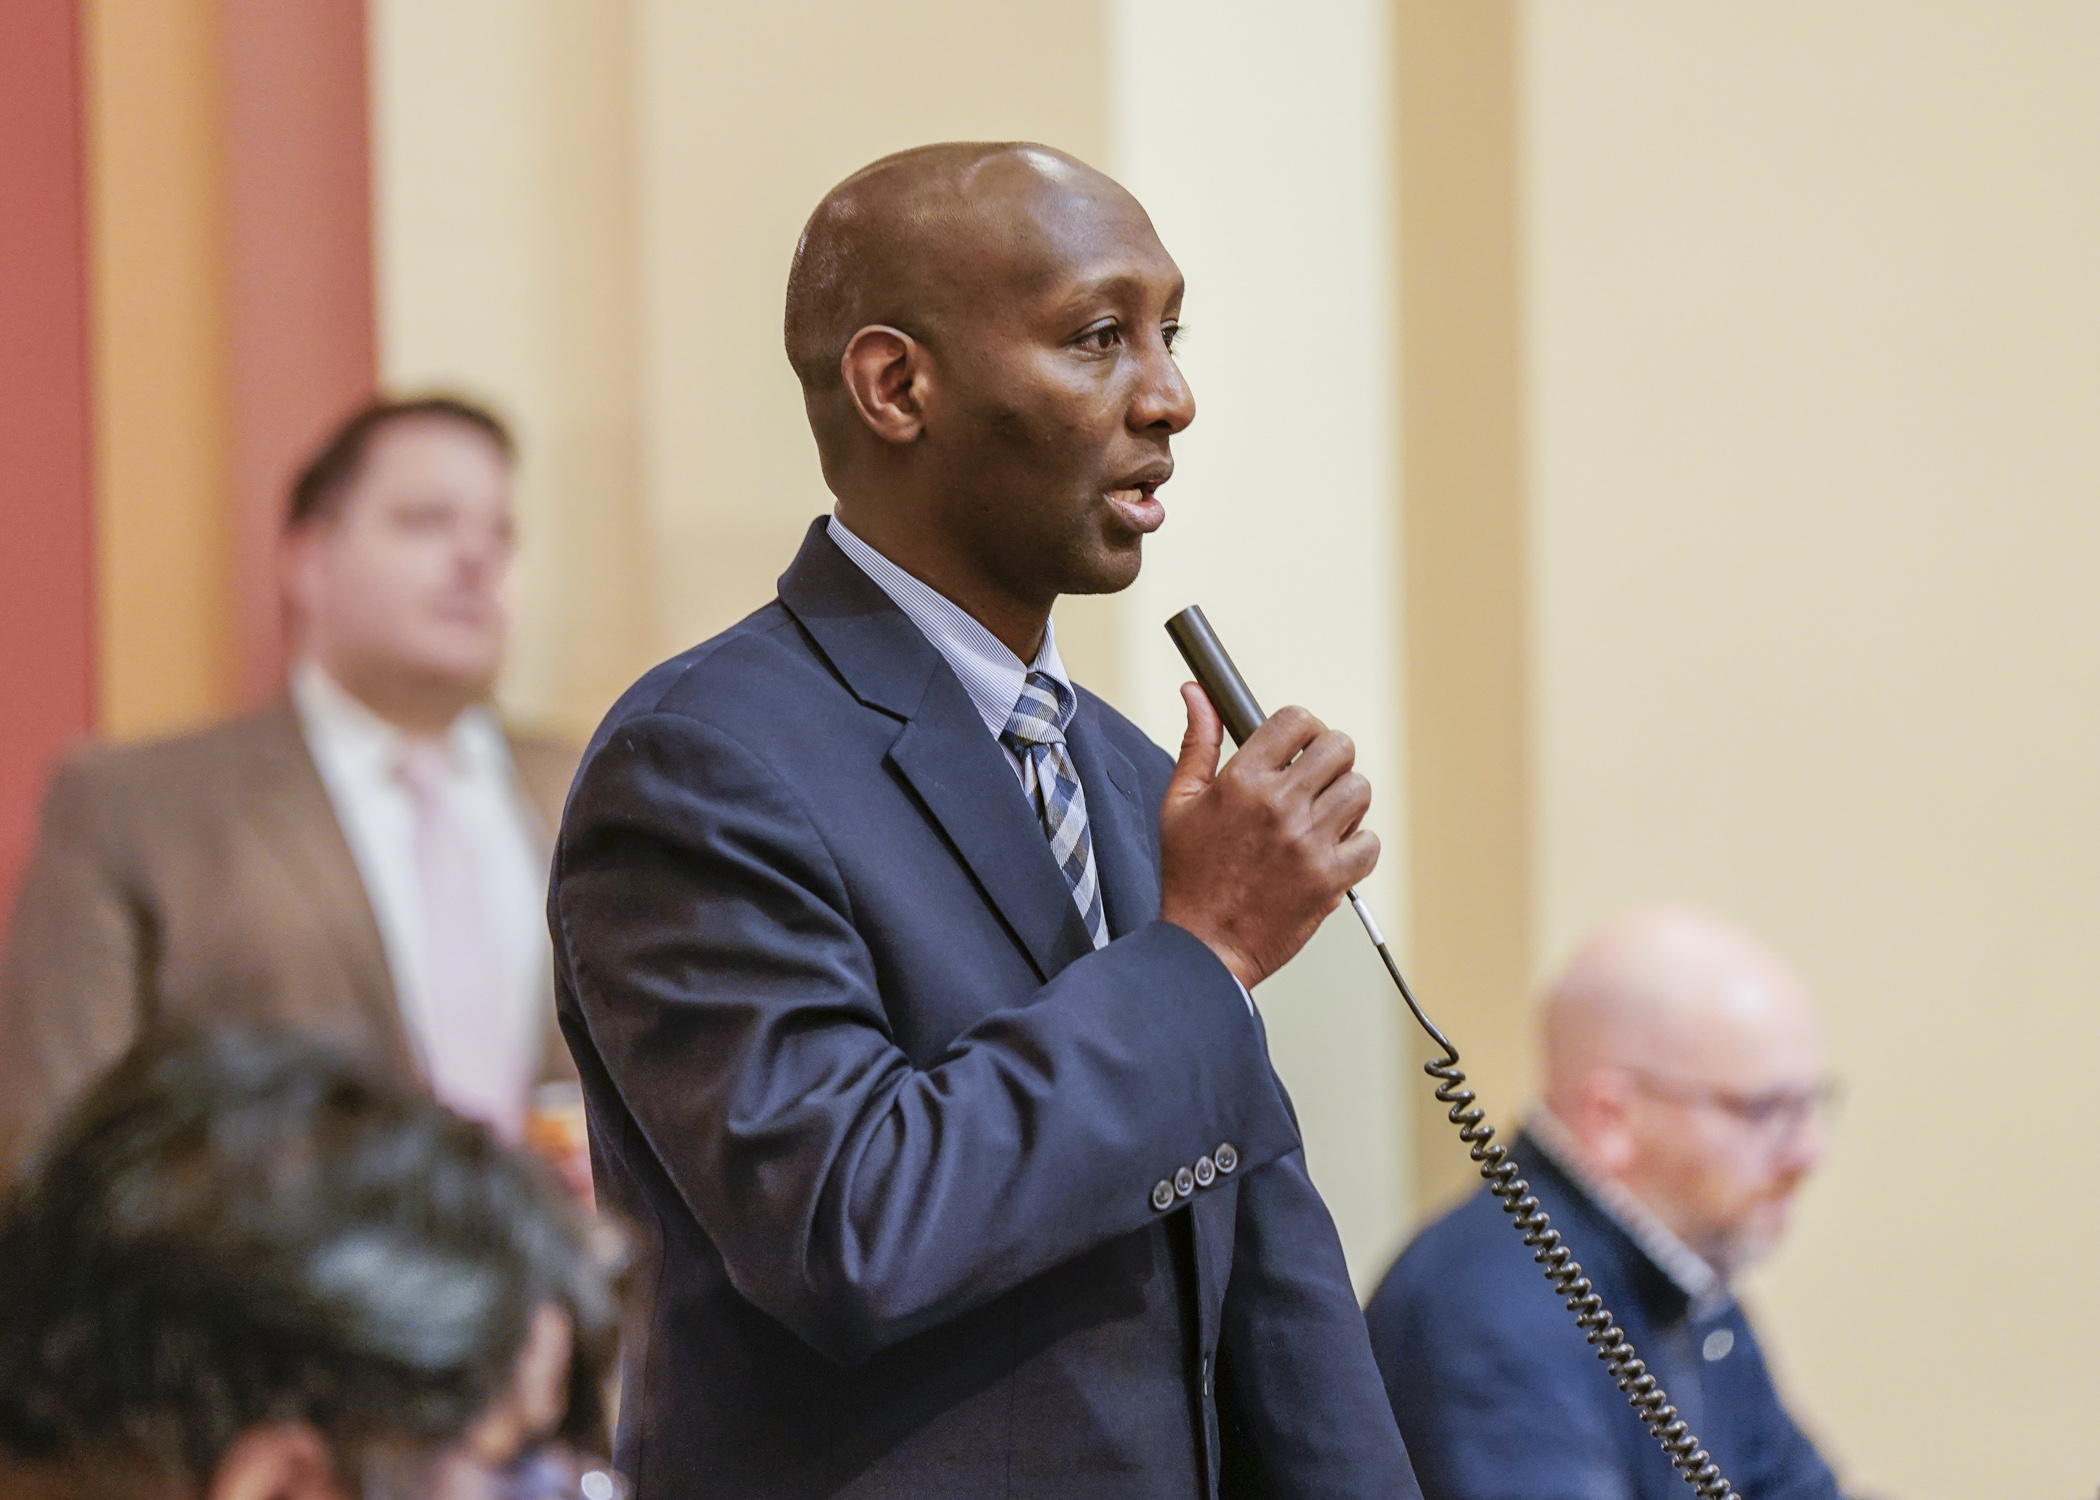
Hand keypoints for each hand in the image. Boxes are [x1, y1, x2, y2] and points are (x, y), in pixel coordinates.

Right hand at [1157, 683, 1377, 989]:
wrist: (1203, 948)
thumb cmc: (1190, 877)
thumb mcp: (1180, 802)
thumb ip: (1198, 743)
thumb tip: (1198, 694)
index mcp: (1242, 782)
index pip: (1297, 720)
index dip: (1302, 728)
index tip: (1298, 746)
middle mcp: (1279, 806)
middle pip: (1339, 748)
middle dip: (1330, 758)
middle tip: (1314, 780)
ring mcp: (1308, 843)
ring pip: (1360, 791)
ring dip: (1345, 801)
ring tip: (1321, 819)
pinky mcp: (1330, 879)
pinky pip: (1370, 842)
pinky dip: (1357, 847)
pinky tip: (1330, 853)